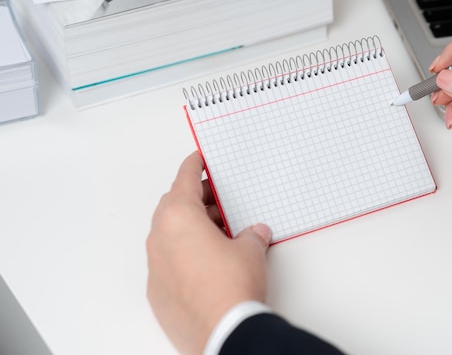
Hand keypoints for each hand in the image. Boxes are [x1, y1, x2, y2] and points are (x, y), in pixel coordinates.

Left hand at [147, 152, 271, 354]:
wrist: (222, 333)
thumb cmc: (231, 288)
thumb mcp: (250, 251)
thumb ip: (251, 235)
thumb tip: (255, 233)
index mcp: (179, 219)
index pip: (183, 180)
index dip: (193, 166)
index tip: (197, 159)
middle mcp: (160, 239)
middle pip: (173, 206)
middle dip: (195, 199)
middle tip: (217, 200)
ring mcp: (155, 267)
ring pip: (168, 234)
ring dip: (189, 228)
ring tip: (218, 233)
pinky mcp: (157, 292)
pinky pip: (167, 262)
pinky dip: (183, 254)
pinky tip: (206, 264)